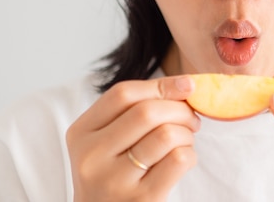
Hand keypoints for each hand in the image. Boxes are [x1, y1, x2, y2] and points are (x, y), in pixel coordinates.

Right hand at [66, 76, 200, 201]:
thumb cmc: (114, 174)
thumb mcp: (108, 141)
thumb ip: (136, 110)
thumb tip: (186, 84)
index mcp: (81, 133)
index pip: (123, 94)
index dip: (161, 85)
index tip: (187, 85)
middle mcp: (91, 157)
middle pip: (147, 112)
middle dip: (180, 109)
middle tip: (191, 119)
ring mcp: (114, 181)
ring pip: (166, 134)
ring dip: (187, 133)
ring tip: (185, 140)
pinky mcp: (142, 200)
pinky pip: (179, 160)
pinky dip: (190, 154)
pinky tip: (183, 159)